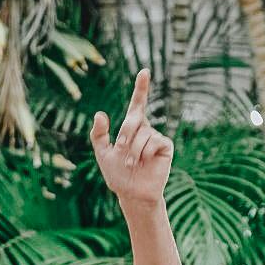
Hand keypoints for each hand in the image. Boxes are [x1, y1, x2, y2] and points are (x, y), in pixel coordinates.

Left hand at [91, 69, 172, 207]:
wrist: (131, 193)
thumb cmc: (117, 174)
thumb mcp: (102, 153)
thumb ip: (99, 134)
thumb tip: (100, 113)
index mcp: (131, 127)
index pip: (137, 104)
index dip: (141, 87)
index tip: (144, 71)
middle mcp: (146, 129)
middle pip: (134, 119)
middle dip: (124, 133)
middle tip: (120, 149)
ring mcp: (156, 137)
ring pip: (142, 133)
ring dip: (132, 150)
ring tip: (131, 163)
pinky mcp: (165, 147)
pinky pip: (153, 141)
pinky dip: (144, 152)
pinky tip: (144, 162)